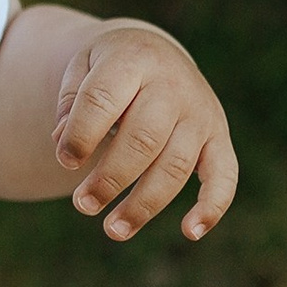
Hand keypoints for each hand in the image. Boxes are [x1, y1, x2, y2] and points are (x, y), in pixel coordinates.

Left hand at [53, 22, 237, 244]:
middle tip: (83, 205)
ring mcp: (200, 112)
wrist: (155, 53)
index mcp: (133, 59)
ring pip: (175, 166)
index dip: (81, 134)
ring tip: (112, 230)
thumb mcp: (82, 68)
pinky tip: (190, 232)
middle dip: (110, 178)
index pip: (103, 99)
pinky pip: (224, 175)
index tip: (64, 161)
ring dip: (144, 204)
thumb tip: (62, 142)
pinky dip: (212, 206)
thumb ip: (70, 101)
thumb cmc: (109, 70)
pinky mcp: (218, 137)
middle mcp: (173, 85)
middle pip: (142, 139)